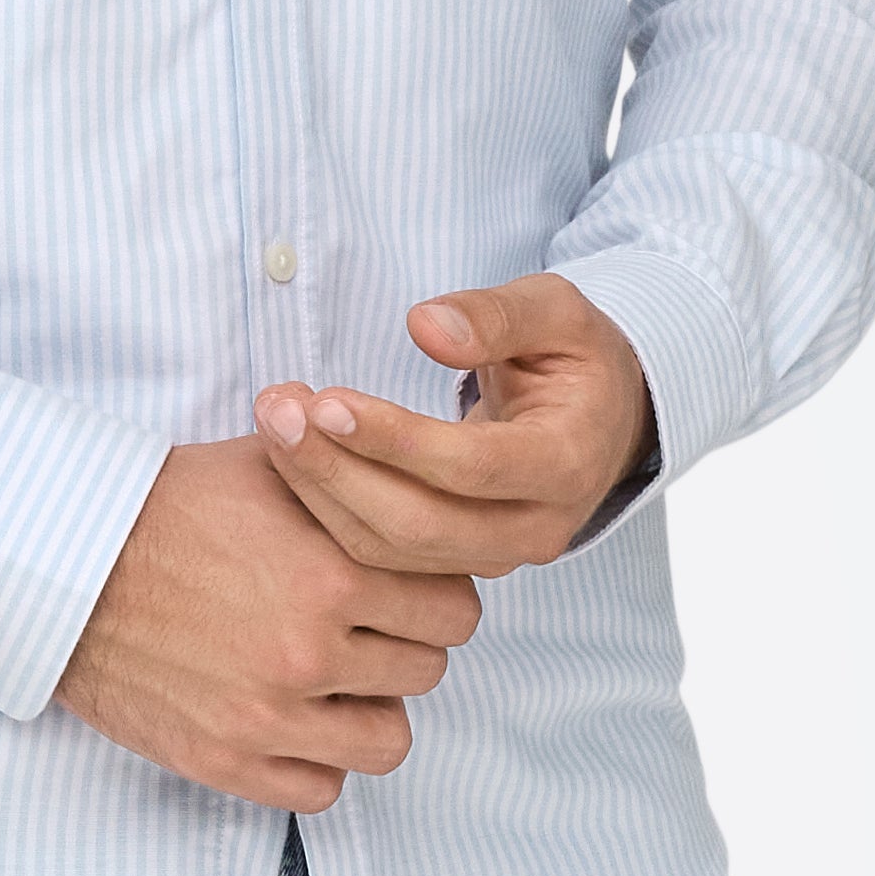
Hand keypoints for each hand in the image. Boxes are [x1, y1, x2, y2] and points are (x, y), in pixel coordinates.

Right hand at [56, 434, 485, 812]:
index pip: (454, 606)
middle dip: (403, 646)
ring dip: (370, 710)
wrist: (62, 567)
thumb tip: (395, 454)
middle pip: (427, 670)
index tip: (405, 591)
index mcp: (333, 572)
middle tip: (366, 630)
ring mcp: (270, 714)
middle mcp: (311, 650)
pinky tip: (295, 722)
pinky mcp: (226, 760)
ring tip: (336, 683)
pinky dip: (318, 761)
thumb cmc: (157, 508)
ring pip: (387, 741)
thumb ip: (344, 466)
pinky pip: (322, 790)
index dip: (435, 594)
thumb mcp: (262, 461)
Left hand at [246, 274, 655, 581]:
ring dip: (321, 491)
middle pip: (420, 524)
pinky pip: (381, 557)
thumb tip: (425, 325)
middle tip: (277, 411)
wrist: (601, 418)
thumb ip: (495, 315)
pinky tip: (291, 457)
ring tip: (272, 424)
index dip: (394, 440)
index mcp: (566, 464)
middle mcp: (536, 527)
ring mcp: (497, 555)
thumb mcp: (555, 311)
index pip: (470, 467)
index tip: (326, 401)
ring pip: (391, 551)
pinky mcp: (461, 564)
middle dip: (338, 470)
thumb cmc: (574, 356)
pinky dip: (329, 510)